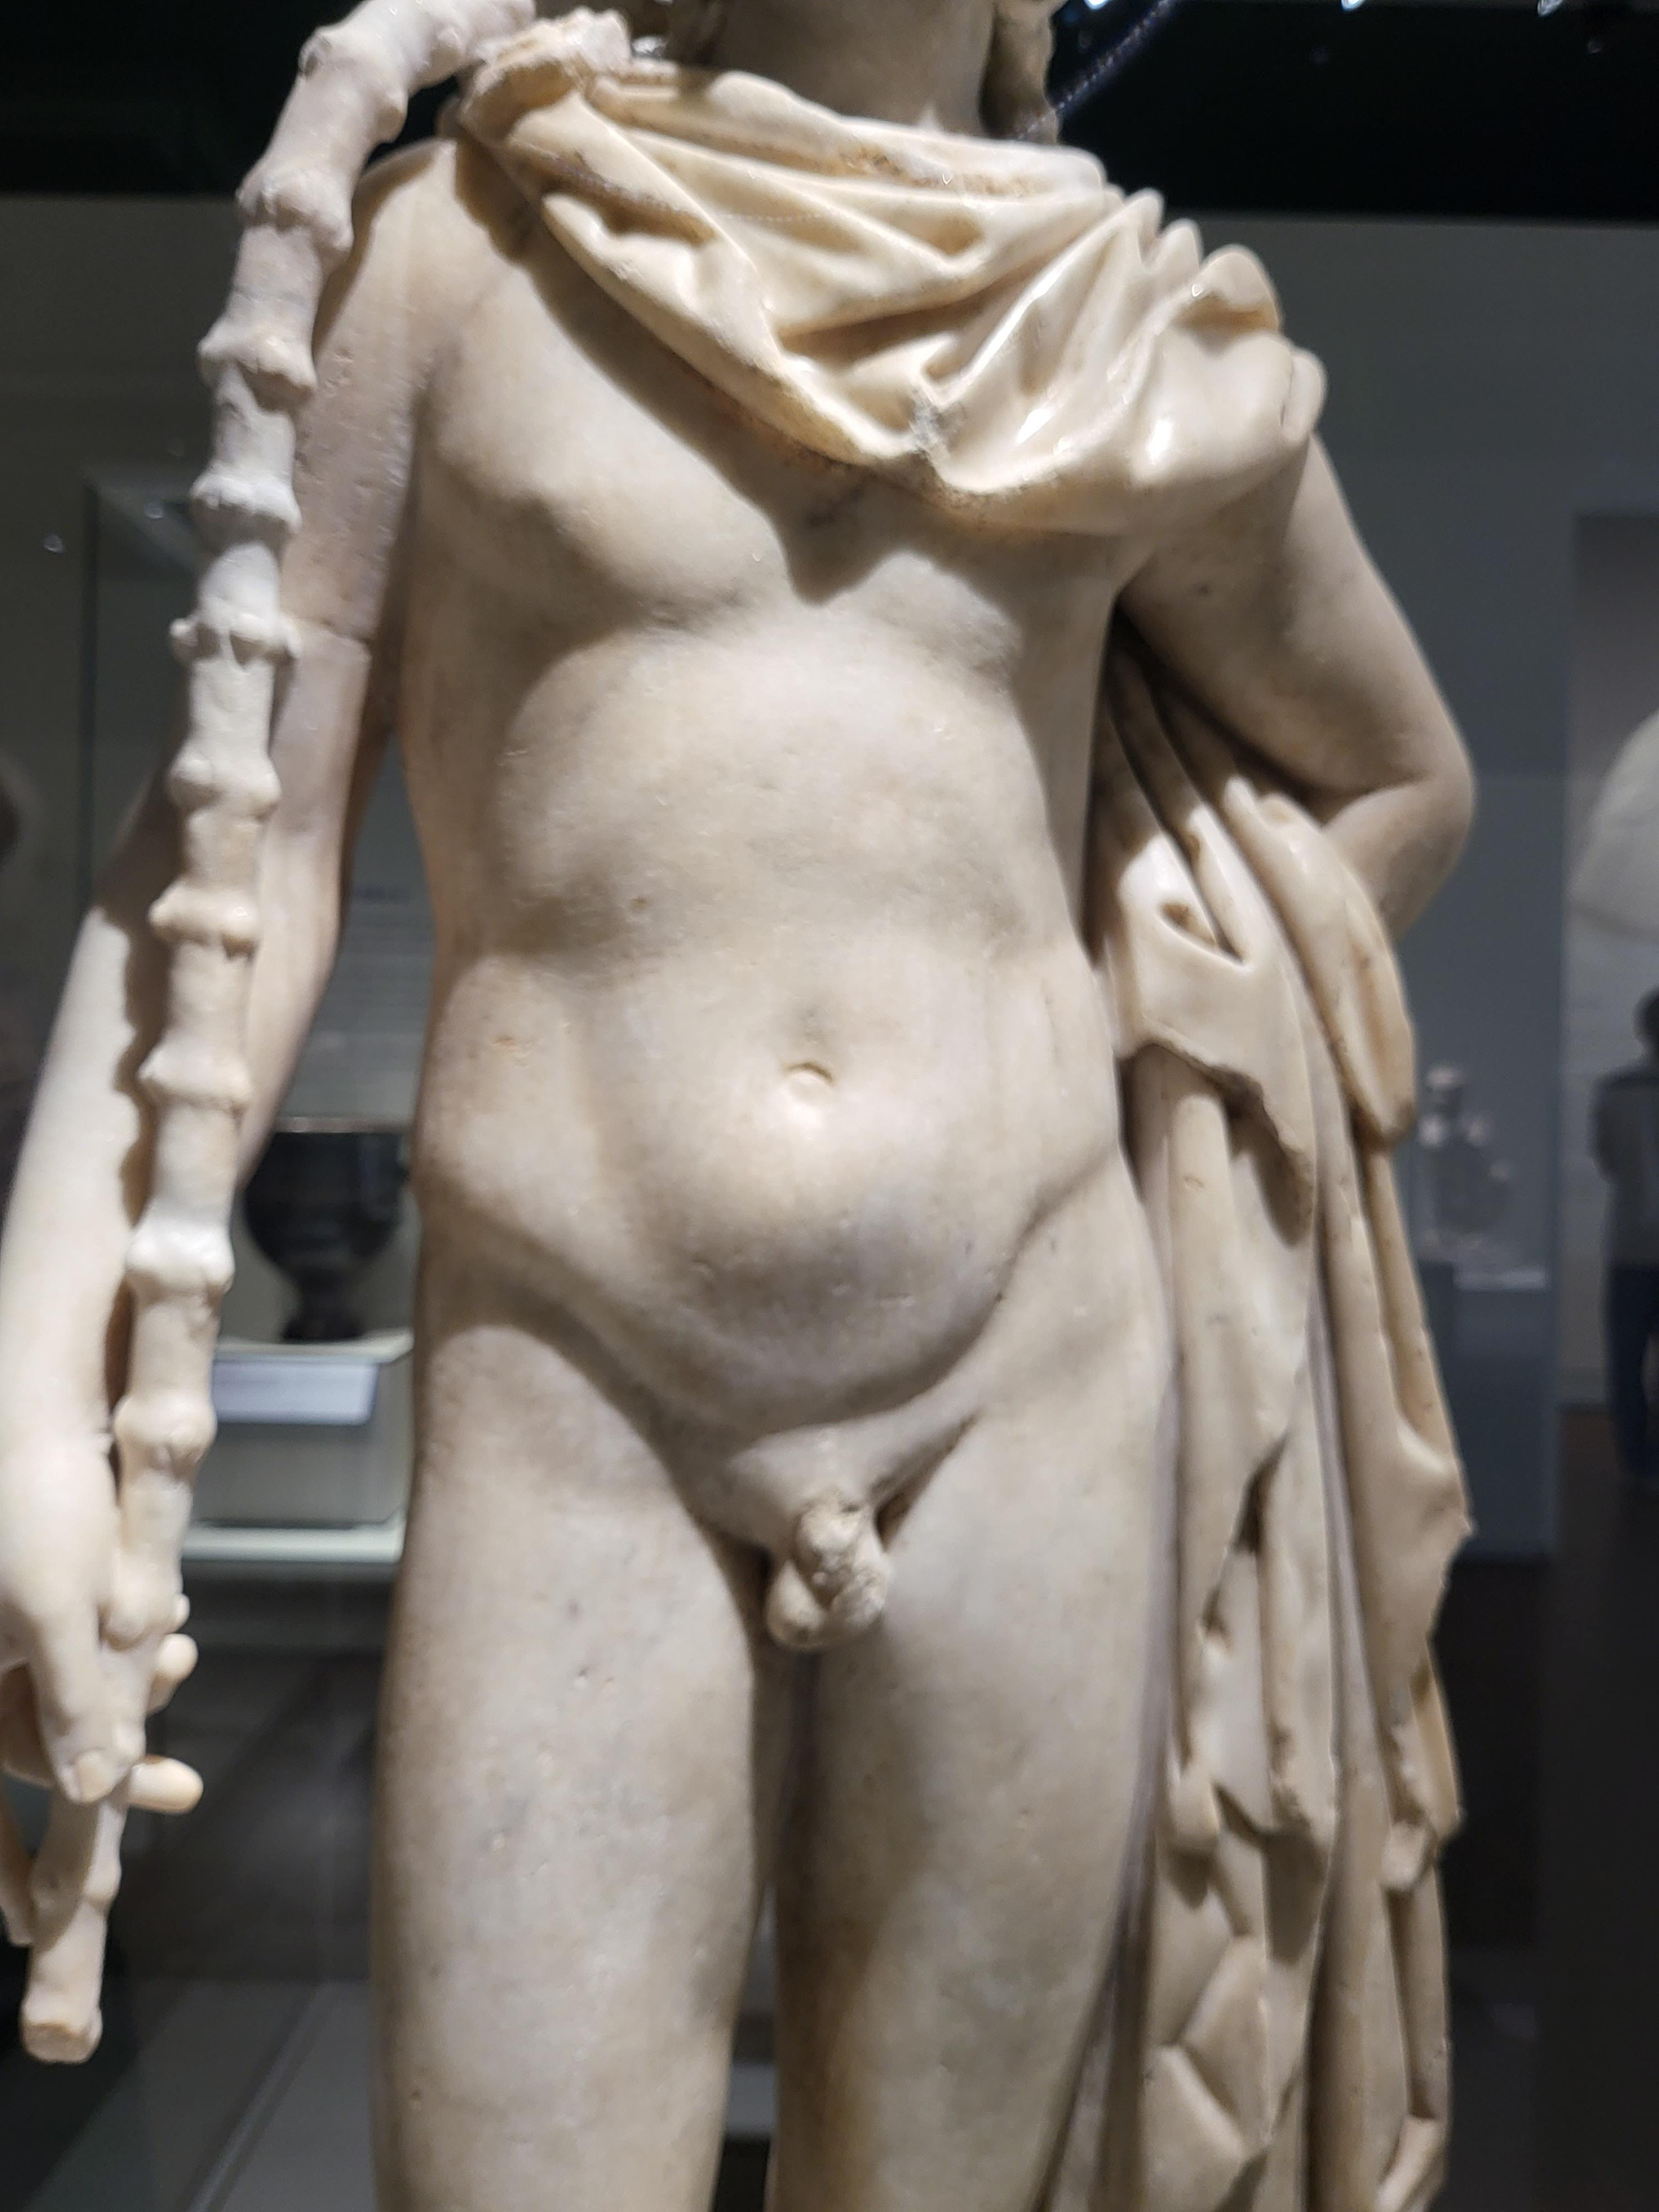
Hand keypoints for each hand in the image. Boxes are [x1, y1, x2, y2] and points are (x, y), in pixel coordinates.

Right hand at [0, 1430, 203, 2058]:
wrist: (38, 1394)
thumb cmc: (41, 1495)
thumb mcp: (66, 1609)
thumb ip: (76, 1708)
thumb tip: (94, 1793)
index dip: (16, 1869)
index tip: (54, 1923)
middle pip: (27, 1747)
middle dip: (108, 1765)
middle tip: (184, 1786)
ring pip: (55, 1694)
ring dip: (123, 1699)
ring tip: (182, 1667)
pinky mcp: (22, 1592)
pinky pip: (63, 1648)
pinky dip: (118, 1653)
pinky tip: (169, 1637)